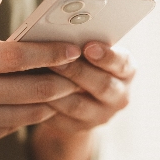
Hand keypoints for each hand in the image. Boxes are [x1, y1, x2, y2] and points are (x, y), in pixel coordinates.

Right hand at [0, 0, 82, 153]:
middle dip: (64, 80)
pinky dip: (28, 115)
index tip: (72, 48)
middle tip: (80, 70)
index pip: (19, 58)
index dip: (51, 53)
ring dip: (51, 101)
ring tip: (65, 87)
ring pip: (29, 113)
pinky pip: (11, 128)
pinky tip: (35, 104)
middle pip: (34, 89)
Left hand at [26, 42, 135, 159]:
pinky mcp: (79, 128)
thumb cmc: (84, 61)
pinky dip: (47, 106)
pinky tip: (33, 94)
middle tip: (57, 60)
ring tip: (39, 75)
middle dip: (78, 71)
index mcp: (126, 71)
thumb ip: (84, 44)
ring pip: (79, 105)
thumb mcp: (91, 51)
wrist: (80, 96)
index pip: (122, 64)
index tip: (88, 47)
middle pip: (102, 86)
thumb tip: (63, 31)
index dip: (106, 56)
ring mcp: (101, 115)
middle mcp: (119, 95)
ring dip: (58, 90)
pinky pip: (61, 119)